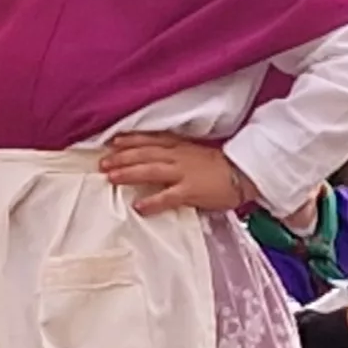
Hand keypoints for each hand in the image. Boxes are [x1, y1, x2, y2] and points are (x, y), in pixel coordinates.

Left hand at [100, 133, 253, 215]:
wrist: (245, 173)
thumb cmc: (222, 166)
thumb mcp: (197, 153)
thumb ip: (178, 155)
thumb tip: (159, 161)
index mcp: (181, 146)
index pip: (151, 140)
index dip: (130, 141)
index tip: (112, 142)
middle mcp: (178, 156)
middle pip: (145, 153)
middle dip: (122, 157)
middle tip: (102, 162)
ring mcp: (184, 172)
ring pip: (151, 169)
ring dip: (129, 173)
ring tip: (111, 177)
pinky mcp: (191, 190)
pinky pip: (168, 196)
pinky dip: (153, 201)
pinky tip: (139, 207)